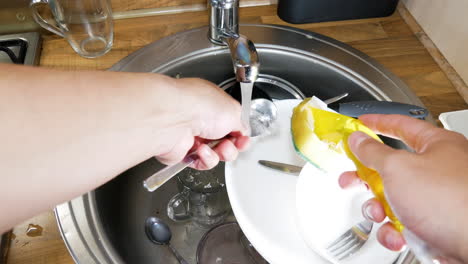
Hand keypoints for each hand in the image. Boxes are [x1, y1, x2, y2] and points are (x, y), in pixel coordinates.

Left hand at [153, 77, 249, 169]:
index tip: (244, 138)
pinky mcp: (182, 152)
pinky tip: (202, 151)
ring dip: (221, 153)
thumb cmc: (199, 104)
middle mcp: (200, 118)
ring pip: (216, 153)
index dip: (240, 133)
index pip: (231, 122)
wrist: (173, 117)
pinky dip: (206, 159)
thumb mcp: (234, 110)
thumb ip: (242, 123)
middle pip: (225, 140)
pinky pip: (202, 162)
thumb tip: (243, 132)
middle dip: (233, 145)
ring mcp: (191, 135)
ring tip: (219, 147)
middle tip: (232, 143)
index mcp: (213, 104)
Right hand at [339, 114, 467, 262]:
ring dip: (378, 209)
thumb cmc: (452, 203)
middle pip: (392, 167)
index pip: (402, 125)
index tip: (361, 124)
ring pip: (393, 198)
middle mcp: (439, 170)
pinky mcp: (433, 224)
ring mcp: (436, 198)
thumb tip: (358, 140)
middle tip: (352, 178)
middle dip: (367, 177)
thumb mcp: (399, 168)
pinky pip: (402, 222)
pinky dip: (393, 230)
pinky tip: (396, 234)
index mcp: (437, 146)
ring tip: (379, 213)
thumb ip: (373, 152)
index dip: (377, 123)